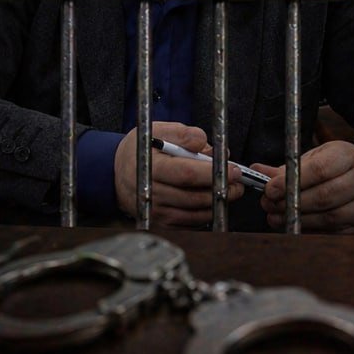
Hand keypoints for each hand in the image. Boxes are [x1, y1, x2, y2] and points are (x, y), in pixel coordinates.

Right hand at [113, 121, 242, 226]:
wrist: (116, 173)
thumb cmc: (142, 150)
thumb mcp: (159, 130)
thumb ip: (184, 133)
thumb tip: (205, 143)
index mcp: (151, 168)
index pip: (186, 174)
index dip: (213, 173)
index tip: (234, 169)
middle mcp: (151, 193)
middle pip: (195, 197)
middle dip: (222, 190)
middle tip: (238, 182)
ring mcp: (156, 212)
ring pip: (196, 213)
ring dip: (218, 202)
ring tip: (230, 189)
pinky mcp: (161, 223)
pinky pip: (191, 222)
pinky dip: (207, 213)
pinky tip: (213, 200)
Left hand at [251, 141, 353, 233]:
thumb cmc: (336, 167)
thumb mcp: (315, 159)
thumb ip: (288, 167)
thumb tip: (257, 170)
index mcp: (348, 155)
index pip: (320, 169)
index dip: (292, 182)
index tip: (270, 190)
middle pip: (326, 195)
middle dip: (293, 204)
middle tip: (270, 206)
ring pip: (331, 217)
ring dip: (301, 220)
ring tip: (278, 218)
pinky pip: (337, 233)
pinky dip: (313, 232)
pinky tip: (297, 227)